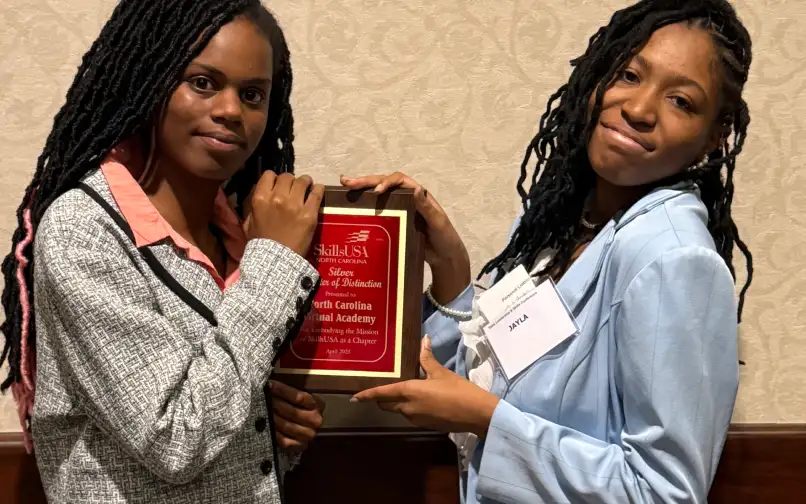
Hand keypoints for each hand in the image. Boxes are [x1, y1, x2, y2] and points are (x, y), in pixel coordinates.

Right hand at [243, 172, 324, 256]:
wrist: (276, 260)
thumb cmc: (260, 242)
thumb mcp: (249, 221)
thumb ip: (253, 203)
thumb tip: (259, 189)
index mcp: (260, 199)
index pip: (269, 175)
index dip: (275, 179)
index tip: (279, 185)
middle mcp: (278, 198)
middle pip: (287, 176)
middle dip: (291, 181)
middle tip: (294, 188)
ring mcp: (295, 205)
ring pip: (303, 181)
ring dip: (306, 182)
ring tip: (307, 187)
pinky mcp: (309, 214)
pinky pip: (317, 193)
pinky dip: (319, 189)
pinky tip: (318, 190)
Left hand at [269, 380, 324, 453]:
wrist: (302, 427)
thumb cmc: (296, 406)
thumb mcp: (298, 395)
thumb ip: (289, 391)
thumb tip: (271, 384)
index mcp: (318, 404)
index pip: (298, 397)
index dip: (282, 390)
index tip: (269, 385)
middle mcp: (316, 420)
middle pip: (292, 411)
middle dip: (275, 404)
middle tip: (262, 398)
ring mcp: (309, 434)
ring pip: (286, 425)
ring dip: (271, 418)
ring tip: (261, 411)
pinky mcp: (301, 446)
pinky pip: (284, 441)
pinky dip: (274, 433)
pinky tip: (265, 426)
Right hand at [340, 172, 469, 303]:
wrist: (444, 258)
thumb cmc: (445, 239)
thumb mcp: (438, 223)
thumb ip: (427, 208)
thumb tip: (417, 189)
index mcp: (418, 195)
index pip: (399, 180)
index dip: (386, 182)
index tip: (376, 191)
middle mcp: (407, 198)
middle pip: (384, 184)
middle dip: (365, 182)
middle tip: (346, 182)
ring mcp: (399, 209)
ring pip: (378, 195)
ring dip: (362, 191)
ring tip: (344, 188)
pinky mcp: (393, 222)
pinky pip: (378, 211)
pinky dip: (365, 207)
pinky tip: (351, 208)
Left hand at [350, 336, 498, 438]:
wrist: (476, 414)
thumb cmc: (457, 390)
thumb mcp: (441, 372)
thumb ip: (427, 358)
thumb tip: (423, 340)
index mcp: (409, 392)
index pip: (381, 394)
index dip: (367, 395)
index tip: (354, 397)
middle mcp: (408, 408)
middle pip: (386, 405)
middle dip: (381, 398)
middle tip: (382, 387)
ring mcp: (416, 419)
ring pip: (399, 410)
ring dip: (397, 402)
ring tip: (404, 390)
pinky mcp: (425, 425)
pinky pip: (411, 415)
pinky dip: (410, 408)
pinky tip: (421, 399)